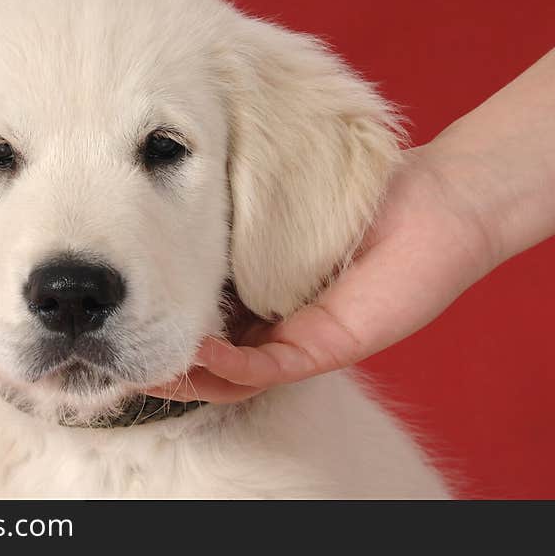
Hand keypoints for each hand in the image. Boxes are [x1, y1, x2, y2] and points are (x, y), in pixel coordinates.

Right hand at [146, 143, 499, 402]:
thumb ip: (233, 204)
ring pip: (231, 378)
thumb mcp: (277, 194)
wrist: (438, 200)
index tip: (118, 308)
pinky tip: (199, 352)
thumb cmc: (357, 191)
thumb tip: (173, 177)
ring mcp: (300, 339)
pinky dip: (231, 367)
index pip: (197, 317)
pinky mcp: (329, 346)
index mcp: (258, 291)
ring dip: (187, 377)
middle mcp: (273, 322)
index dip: (156, 319)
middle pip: (207, 358)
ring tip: (145, 365)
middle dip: (159, 359)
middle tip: (115, 350)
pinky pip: (271, 370)